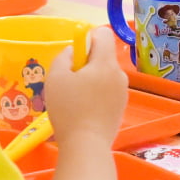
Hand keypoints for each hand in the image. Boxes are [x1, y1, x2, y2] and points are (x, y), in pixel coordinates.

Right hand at [46, 29, 129, 144]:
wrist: (86, 145)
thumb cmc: (68, 109)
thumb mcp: (55, 78)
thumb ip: (64, 57)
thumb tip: (73, 52)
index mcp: (106, 63)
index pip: (103, 33)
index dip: (87, 38)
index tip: (75, 56)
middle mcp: (120, 74)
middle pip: (103, 56)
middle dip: (86, 63)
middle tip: (69, 81)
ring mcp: (123, 92)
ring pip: (104, 75)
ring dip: (90, 80)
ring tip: (74, 99)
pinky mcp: (121, 108)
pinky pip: (107, 91)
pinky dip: (96, 94)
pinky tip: (83, 111)